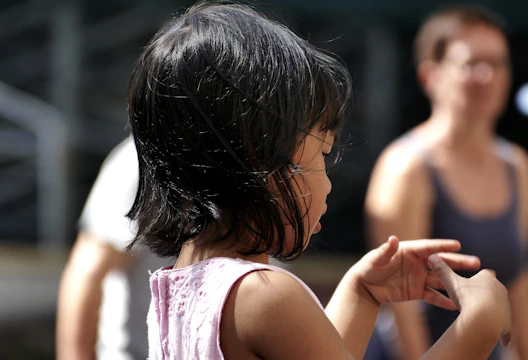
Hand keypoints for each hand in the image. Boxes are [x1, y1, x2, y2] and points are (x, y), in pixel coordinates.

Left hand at [351, 235, 480, 309]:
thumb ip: (385, 251)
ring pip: (441, 279)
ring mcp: (419, 277)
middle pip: (441, 262)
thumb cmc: (368, 267)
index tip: (458, 245)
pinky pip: (432, 296)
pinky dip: (443, 300)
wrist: (365, 287)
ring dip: (455, 281)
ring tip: (472, 284)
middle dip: (458, 262)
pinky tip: (456, 304)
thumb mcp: (375, 259)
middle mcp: (417, 263)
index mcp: (409, 251)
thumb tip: (392, 239)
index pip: (429, 247)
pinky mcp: (417, 291)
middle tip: (476, 262)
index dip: (442, 246)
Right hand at [429, 254, 511, 346]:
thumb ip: (442, 271)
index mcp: (487, 278)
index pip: (485, 273)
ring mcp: (505, 304)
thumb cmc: (468, 298)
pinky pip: (503, 323)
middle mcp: (499, 289)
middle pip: (493, 288)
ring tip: (478, 313)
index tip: (473, 280)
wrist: (484, 319)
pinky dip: (498, 326)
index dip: (478, 277)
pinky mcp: (507, 320)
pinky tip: (492, 331)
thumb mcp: (452, 283)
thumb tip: (431, 257)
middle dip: (484, 292)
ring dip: (490, 308)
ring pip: (498, 304)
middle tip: (473, 298)